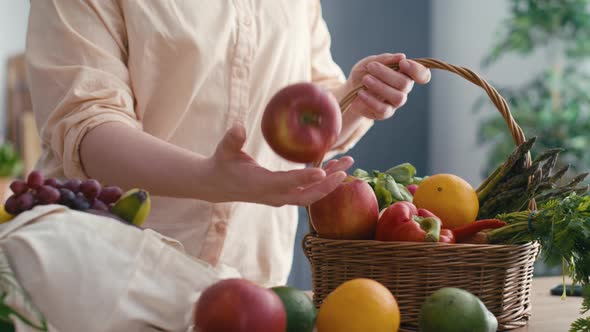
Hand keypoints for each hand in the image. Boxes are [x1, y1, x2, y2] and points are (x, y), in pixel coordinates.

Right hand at [206, 124, 353, 206]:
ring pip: (311, 195)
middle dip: (328, 185)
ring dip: (330, 182)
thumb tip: (239, 125)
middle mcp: (274, 195)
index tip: (323, 172)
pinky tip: (333, 166)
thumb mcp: (224, 150)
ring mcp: (280, 197)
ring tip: (347, 163)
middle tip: (345, 169)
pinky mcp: (284, 195)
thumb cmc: (222, 164)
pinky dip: (322, 181)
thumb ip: (232, 139)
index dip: (305, 179)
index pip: (286, 183)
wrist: (217, 185)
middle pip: (307, 196)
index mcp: (260, 185)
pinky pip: (307, 191)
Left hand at [346, 53, 430, 119]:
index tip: (403, 63)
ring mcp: (395, 103)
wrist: (350, 90)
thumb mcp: (370, 62)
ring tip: (365, 80)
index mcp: (405, 74)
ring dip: (380, 87)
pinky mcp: (385, 113)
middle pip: (406, 84)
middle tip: (371, 67)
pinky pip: (383, 109)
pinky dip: (371, 100)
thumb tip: (402, 56)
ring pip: (398, 97)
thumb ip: (385, 59)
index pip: (422, 75)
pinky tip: (361, 93)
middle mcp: (403, 89)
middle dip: (387, 74)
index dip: (417, 70)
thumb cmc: (364, 73)